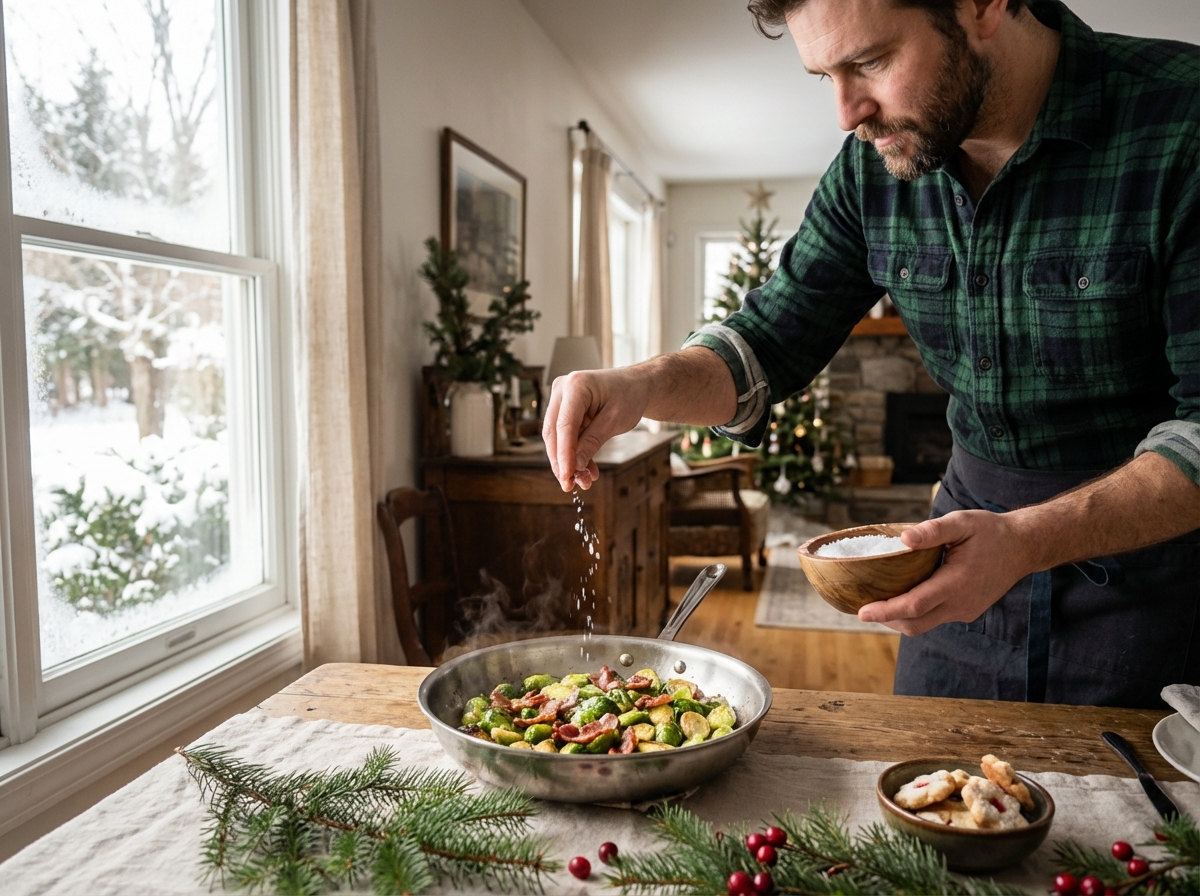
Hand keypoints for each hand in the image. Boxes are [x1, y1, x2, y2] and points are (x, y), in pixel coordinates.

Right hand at [542, 368, 647, 491]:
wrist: (635, 385)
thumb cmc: (629, 397)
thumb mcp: (615, 421)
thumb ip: (593, 442)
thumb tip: (575, 466)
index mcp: (576, 385)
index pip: (564, 425)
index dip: (564, 454)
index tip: (566, 477)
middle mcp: (562, 389)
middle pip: (554, 432)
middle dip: (562, 461)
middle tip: (570, 486)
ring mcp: (560, 399)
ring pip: (557, 437)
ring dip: (568, 461)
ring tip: (584, 482)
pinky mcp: (564, 410)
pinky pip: (565, 436)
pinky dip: (575, 454)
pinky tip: (586, 470)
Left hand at [856, 510, 1034, 634]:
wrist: (1022, 547)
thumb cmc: (990, 531)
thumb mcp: (962, 522)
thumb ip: (933, 530)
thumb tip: (904, 539)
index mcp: (957, 583)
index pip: (915, 605)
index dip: (886, 610)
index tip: (862, 612)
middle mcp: (961, 603)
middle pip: (915, 623)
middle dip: (886, 619)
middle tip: (861, 609)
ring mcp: (965, 611)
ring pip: (924, 625)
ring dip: (899, 618)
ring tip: (876, 603)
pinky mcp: (966, 612)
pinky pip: (935, 618)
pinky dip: (915, 613)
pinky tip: (902, 597)